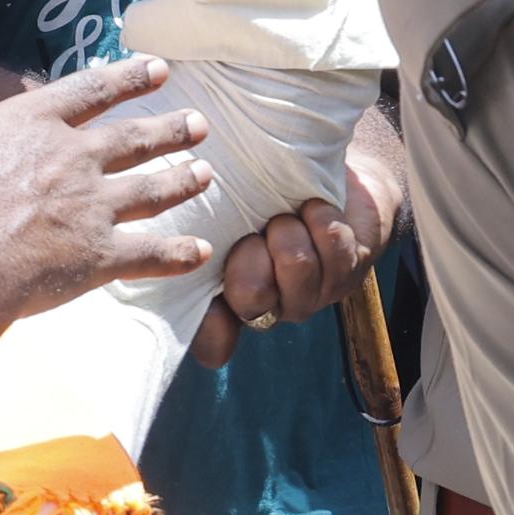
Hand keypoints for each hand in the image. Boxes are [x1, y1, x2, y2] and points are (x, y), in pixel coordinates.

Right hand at [0, 19, 211, 330]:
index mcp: (30, 125)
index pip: (89, 91)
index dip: (126, 79)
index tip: (157, 71)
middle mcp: (72, 160)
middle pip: (132, 139)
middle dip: (168, 129)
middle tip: (199, 124)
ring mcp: (91, 209)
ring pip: (151, 188)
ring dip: (181, 179)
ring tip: (205, 172)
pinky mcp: (99, 258)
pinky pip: (149, 254)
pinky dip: (177, 253)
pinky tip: (200, 252)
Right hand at [186, 131, 399, 364]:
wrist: (317, 172)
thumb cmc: (259, 194)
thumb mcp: (223, 214)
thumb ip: (199, 235)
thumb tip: (166, 248)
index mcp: (229, 300)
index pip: (212, 342)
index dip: (211, 327)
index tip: (209, 288)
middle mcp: (270, 307)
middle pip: (251, 296)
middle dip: (251, 252)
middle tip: (258, 233)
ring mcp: (311, 295)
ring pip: (296, 268)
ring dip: (289, 229)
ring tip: (290, 215)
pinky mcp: (348, 273)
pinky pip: (334, 251)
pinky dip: (322, 219)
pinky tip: (316, 210)